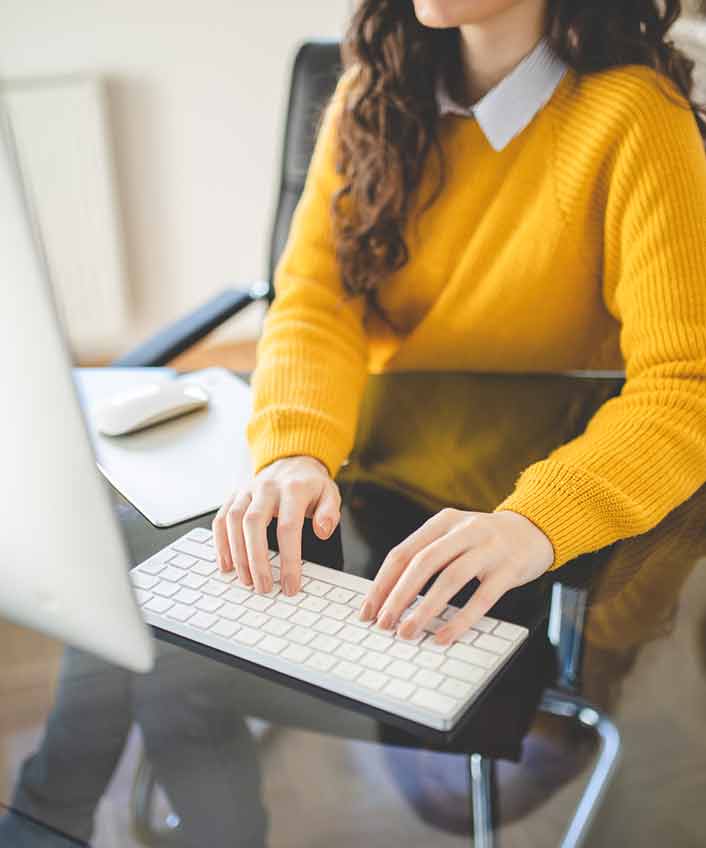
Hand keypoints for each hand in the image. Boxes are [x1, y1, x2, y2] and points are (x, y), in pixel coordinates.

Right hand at [212, 455, 340, 595]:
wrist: (292, 461)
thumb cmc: (310, 484)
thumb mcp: (330, 494)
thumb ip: (329, 513)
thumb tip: (322, 531)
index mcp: (293, 489)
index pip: (288, 527)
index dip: (289, 559)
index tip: (290, 584)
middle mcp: (267, 487)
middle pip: (254, 524)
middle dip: (256, 560)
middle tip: (263, 586)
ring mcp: (248, 490)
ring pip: (234, 520)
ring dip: (237, 554)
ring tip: (245, 579)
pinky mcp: (235, 495)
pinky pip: (221, 517)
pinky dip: (221, 542)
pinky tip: (226, 563)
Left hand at [360, 508, 553, 644]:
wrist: (533, 530)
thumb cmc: (484, 540)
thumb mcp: (453, 536)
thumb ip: (426, 556)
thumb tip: (389, 596)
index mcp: (442, 522)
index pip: (403, 553)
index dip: (383, 583)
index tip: (368, 610)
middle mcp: (464, 531)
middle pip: (423, 564)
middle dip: (398, 597)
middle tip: (384, 624)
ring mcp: (488, 548)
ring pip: (450, 579)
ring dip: (424, 609)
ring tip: (407, 632)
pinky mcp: (509, 569)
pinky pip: (482, 598)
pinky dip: (460, 619)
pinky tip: (443, 636)